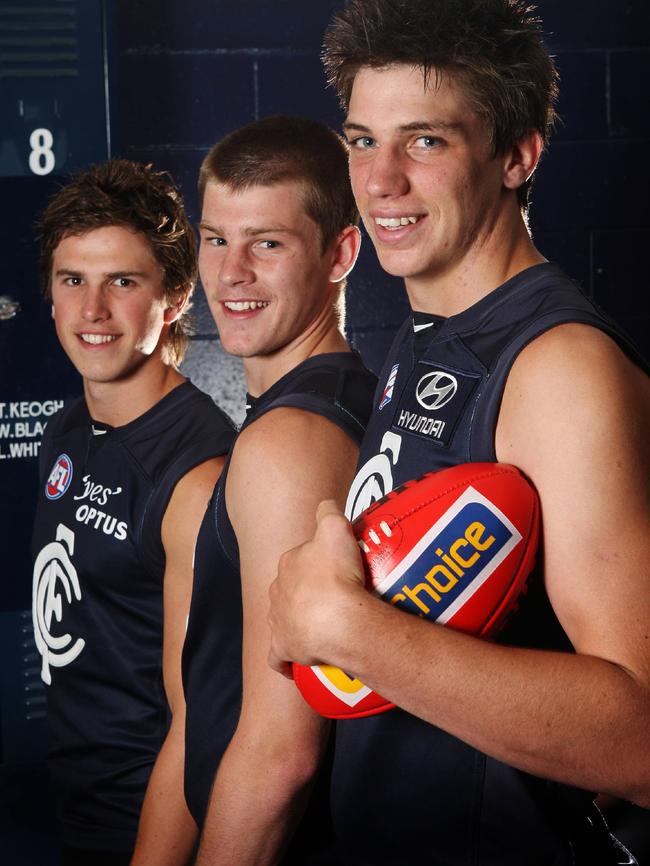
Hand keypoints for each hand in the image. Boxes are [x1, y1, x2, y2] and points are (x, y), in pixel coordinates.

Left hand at [268, 499, 365, 676]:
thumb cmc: (338, 574)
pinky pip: (278, 657)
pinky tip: (299, 660)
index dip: (320, 562)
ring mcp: (278, 621)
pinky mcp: (283, 649)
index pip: (301, 558)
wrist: (338, 621)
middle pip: (292, 587)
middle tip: (337, 596)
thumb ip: (328, 511)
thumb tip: (325, 506)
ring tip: (325, 625)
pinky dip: (285, 660)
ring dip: (300, 621)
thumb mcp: (336, 528)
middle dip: (308, 591)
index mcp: (288, 563)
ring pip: (285, 618)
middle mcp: (277, 590)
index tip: (338, 569)